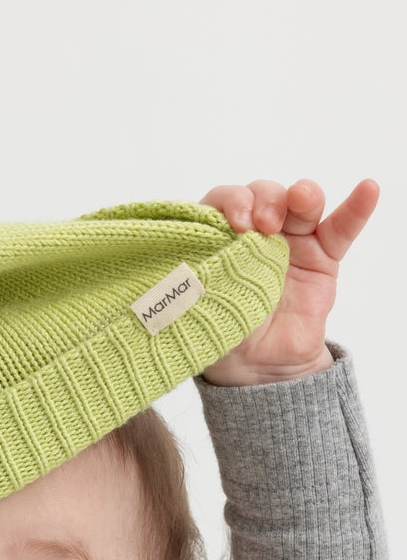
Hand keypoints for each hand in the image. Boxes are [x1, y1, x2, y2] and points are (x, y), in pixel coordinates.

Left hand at [199, 178, 379, 385]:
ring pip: (300, 203)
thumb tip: (190, 262)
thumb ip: (199, 279)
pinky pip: (342, 227)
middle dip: (264, 200)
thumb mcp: (201, 305)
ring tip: (301, 201)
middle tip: (261, 225)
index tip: (234, 221)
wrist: (258, 369)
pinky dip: (356, 208)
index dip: (228, 202)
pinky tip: (368, 190)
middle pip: (262, 194)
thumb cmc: (222, 332)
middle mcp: (254, 233)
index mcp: (219, 238)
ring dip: (302, 195)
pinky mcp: (322, 257)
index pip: (221, 202)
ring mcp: (291, 241)